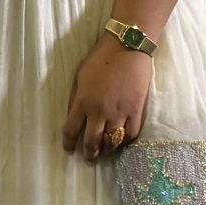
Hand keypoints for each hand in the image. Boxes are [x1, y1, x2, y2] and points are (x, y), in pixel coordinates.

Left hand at [62, 38, 152, 161]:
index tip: (69, 148)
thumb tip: (73, 115)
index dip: (69, 142)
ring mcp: (119, 112)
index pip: (71, 129)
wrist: (127, 47)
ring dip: (108, 149)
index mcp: (82, 102)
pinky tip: (123, 140)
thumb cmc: (100, 59)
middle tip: (90, 157)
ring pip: (112, 141)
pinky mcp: (136, 110)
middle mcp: (99, 111)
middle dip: (90, 153)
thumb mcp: (80, 77)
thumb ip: (76, 98)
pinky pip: (131, 133)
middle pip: (93, 141)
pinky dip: (126, 140)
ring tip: (106, 151)